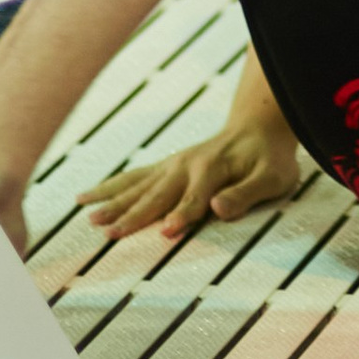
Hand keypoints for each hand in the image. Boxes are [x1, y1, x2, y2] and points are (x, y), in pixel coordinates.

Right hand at [88, 109, 300, 239]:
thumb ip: (246, 194)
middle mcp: (186, 166)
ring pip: (137, 186)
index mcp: (212, 170)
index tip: (167, 233)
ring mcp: (172, 165)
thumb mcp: (272, 178)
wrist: (258, 126)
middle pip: (157, 195)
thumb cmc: (269, 158)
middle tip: (109, 233)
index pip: (195, 199)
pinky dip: (110, 187)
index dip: (182, 215)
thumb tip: (218, 208)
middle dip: (133, 215)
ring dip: (113, 202)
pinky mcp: (165, 166)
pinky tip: (86, 197)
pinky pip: (133, 178)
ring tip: (89, 218)